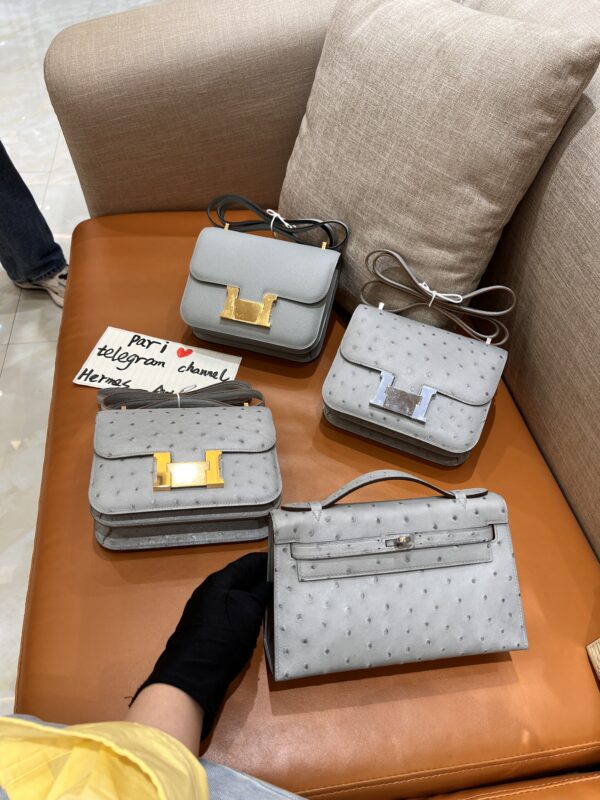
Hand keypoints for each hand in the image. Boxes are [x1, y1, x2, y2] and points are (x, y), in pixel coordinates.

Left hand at [132, 553, 270, 738]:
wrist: (193, 675)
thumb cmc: (223, 639)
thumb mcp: (248, 612)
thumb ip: (260, 592)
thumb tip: (269, 581)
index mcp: (219, 581)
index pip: (247, 562)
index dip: (267, 561)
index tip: (287, 562)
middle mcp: (210, 590)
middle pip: (240, 577)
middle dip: (262, 578)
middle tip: (287, 581)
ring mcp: (206, 609)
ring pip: (236, 594)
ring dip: (254, 594)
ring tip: (277, 597)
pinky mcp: (207, 626)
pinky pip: (231, 609)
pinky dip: (246, 608)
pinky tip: (258, 616)